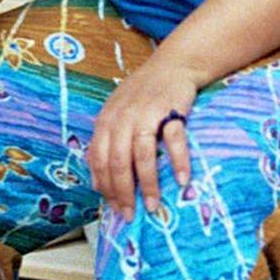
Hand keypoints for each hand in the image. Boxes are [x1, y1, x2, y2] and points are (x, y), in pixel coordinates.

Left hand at [87, 57, 198, 222]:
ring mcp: (146, 114)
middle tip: (132, 214)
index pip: (99, 161)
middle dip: (124, 193)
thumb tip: (97, 183)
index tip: (116, 208)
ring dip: (148, 185)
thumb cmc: (142, 95)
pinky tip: (182, 180)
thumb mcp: (115, 115)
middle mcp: (122, 118)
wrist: (172, 65)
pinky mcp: (171, 110)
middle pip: (118, 162)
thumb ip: (105, 144)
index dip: (106, 188)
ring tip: (154, 205)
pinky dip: (179, 162)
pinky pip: (174, 140)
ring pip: (142, 155)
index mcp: (106, 121)